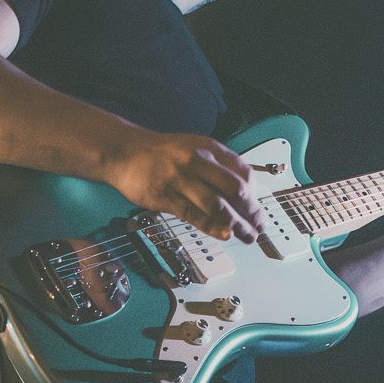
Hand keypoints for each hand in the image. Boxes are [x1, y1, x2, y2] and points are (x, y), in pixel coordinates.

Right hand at [108, 127, 266, 241]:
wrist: (125, 151)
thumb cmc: (161, 153)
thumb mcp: (194, 147)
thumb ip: (217, 165)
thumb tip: (242, 191)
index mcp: (208, 148)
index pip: (242, 172)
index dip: (255, 194)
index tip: (257, 209)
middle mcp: (197, 161)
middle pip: (234, 189)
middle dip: (251, 211)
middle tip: (258, 226)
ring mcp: (181, 179)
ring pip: (217, 205)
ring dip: (236, 224)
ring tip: (247, 236)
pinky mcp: (166, 197)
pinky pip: (194, 215)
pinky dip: (212, 227)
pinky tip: (225, 234)